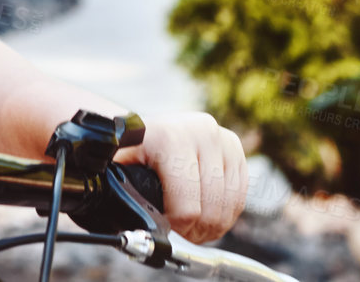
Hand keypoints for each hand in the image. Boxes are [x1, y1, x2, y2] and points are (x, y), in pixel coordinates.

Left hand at [115, 112, 247, 242]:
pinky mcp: (235, 147)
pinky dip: (226, 214)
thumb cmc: (131, 154)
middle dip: (194, 230)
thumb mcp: (119, 171)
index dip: (176, 229)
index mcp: (169, 137)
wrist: (147, 129)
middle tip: (179, 231)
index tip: (163, 225)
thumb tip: (134, 227)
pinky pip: (240, 197)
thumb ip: (119, 194)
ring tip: (192, 225)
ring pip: (229, 207)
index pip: (187, 208)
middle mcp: (200, 132)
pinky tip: (207, 213)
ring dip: (211, 226)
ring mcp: (221, 138)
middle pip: (210, 211)